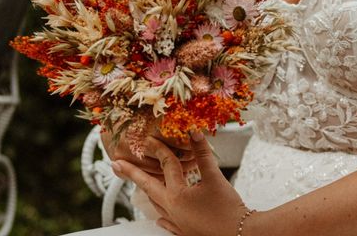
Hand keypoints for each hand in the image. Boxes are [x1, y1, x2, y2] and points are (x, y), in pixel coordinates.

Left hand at [112, 131, 249, 235]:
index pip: (166, 166)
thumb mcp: (215, 177)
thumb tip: (194, 132)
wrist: (240, 235)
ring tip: (137, 183)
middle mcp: (171, 210)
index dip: (158, 149)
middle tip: (116, 165)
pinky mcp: (184, 231)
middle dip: (131, 174)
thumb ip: (203, 154)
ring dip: (146, 191)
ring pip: (155, 203)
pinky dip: (159, 213)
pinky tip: (158, 215)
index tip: (147, 139)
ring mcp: (176, 223)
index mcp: (176, 195)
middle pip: (147, 186)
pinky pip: (165, 221)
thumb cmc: (227, 208)